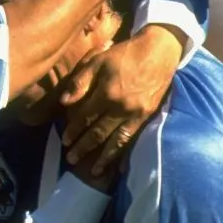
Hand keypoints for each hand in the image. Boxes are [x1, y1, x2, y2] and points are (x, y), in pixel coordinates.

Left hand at [59, 25, 181, 175]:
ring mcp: (135, 114)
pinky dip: (125, 153)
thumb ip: (80, 82)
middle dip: (83, 147)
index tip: (65, 140)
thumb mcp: (98, 61)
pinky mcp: (147, 116)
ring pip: (116, 141)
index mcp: (106, 93)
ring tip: (93, 171)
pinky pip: (133, 139)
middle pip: (98, 133)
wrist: (158, 52)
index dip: (73, 130)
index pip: (85, 117)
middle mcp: (120, 108)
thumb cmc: (124, 54)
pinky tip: (119, 165)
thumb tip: (64, 103)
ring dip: (103, 158)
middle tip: (72, 159)